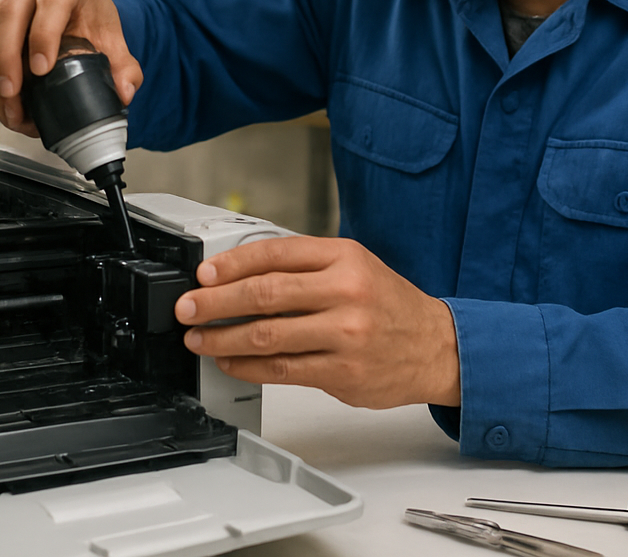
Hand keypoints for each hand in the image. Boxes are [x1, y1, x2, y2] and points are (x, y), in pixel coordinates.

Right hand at [0, 0, 142, 134]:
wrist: (73, 5)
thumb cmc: (89, 15)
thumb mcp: (112, 37)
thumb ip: (124, 66)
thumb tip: (124, 92)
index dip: (43, 35)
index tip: (41, 70)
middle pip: (9, 11)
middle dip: (6, 59)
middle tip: (13, 95)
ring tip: (7, 106)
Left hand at [174, 236, 460, 408]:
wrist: (437, 347)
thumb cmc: (390, 306)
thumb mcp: (355, 267)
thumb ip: (306, 267)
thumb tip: (241, 274)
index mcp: (345, 257)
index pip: (275, 254)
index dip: (231, 265)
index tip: (203, 275)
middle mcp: (345, 292)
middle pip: (264, 294)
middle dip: (215, 302)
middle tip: (189, 308)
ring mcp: (344, 334)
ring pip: (266, 336)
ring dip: (222, 339)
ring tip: (200, 339)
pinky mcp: (341, 372)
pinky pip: (281, 370)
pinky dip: (247, 367)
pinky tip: (230, 362)